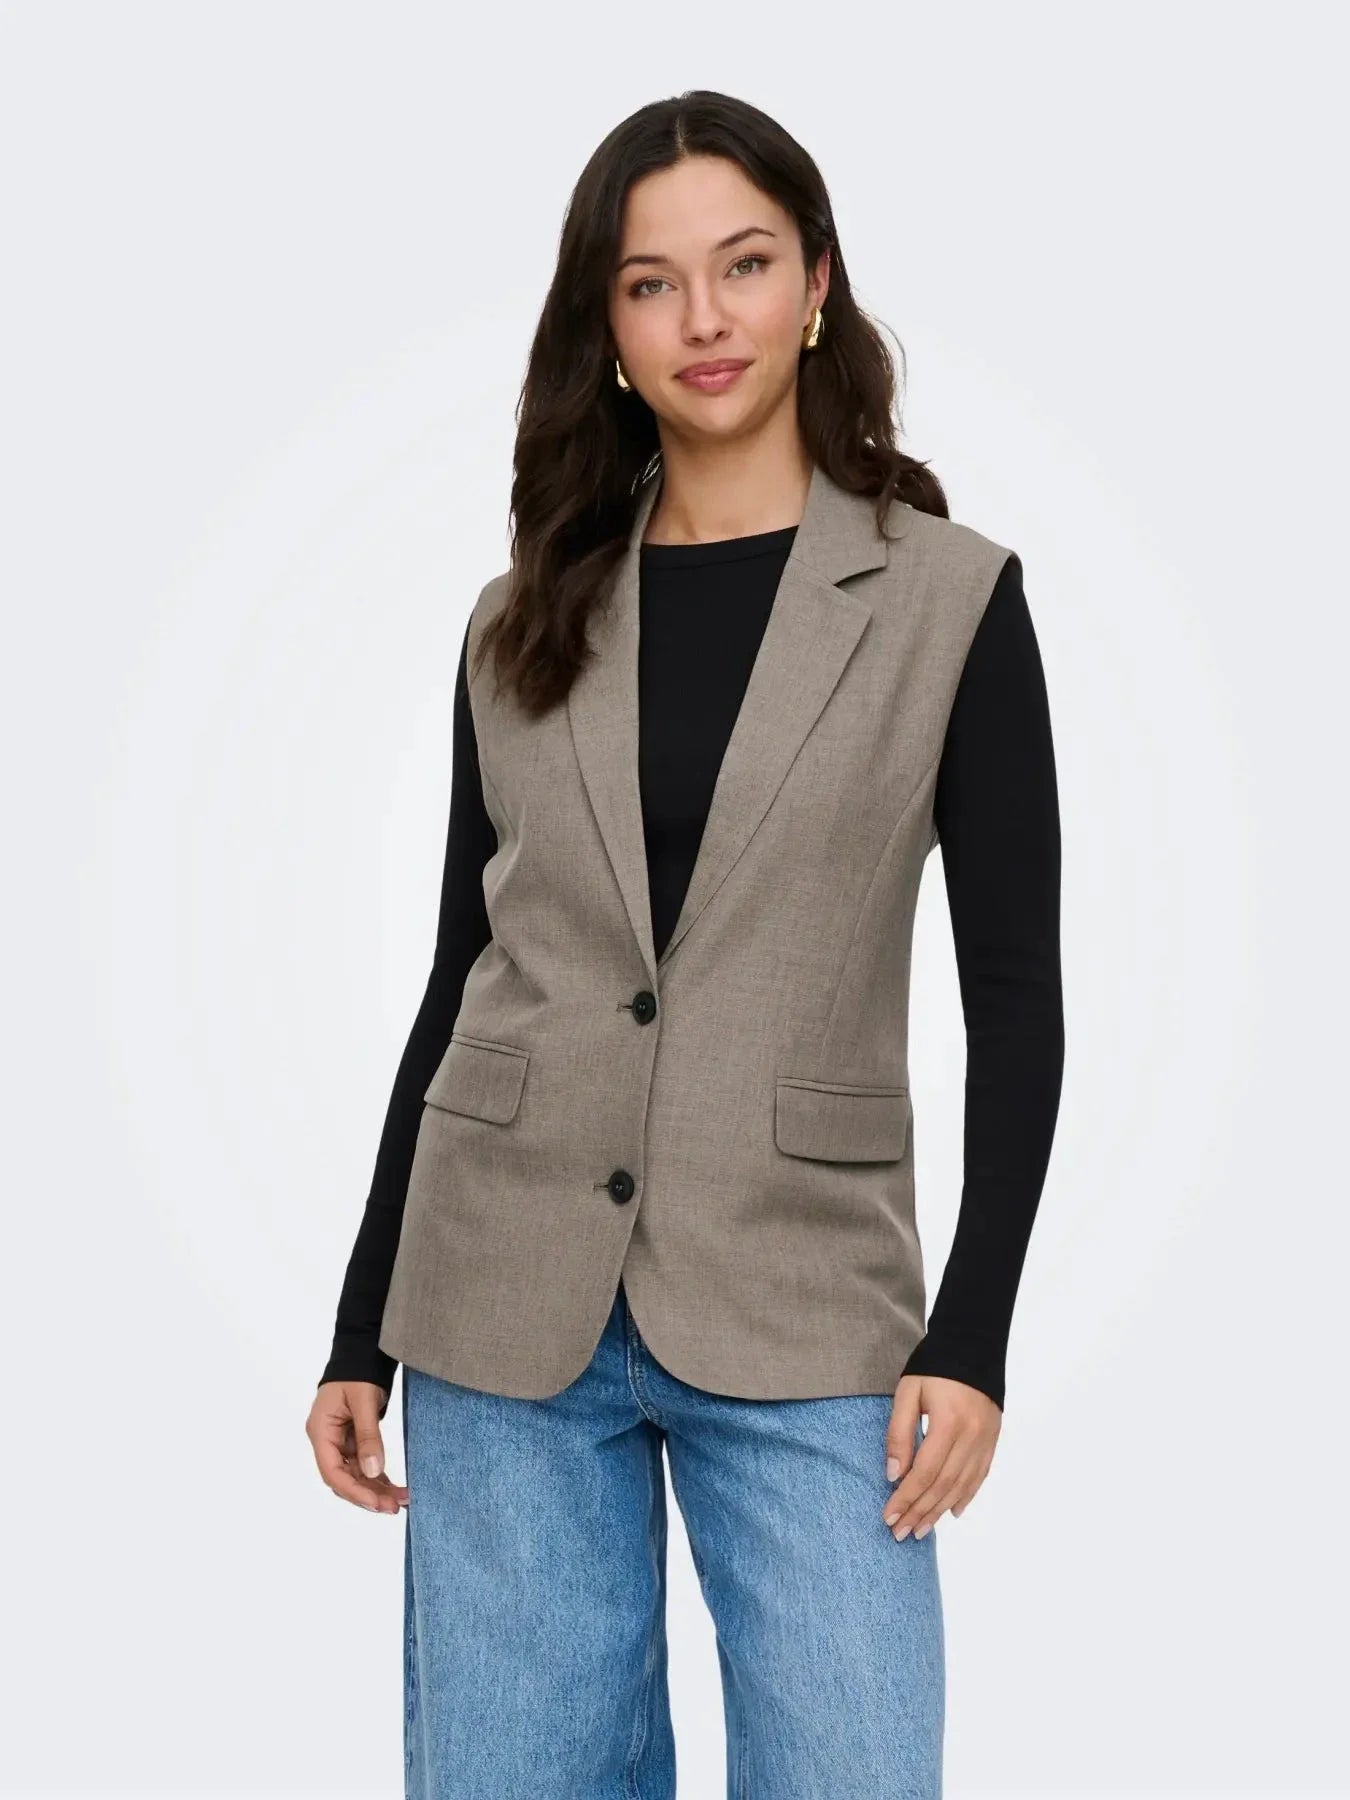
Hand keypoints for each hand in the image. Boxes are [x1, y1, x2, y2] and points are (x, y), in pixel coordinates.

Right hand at [307, 1381, 408, 1513]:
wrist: (361, 1352)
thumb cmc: (358, 1372)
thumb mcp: (364, 1401)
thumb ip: (368, 1436)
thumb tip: (373, 1472)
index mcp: (320, 1431)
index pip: (332, 1472)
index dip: (355, 1491)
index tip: (378, 1503)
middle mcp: (326, 1440)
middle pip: (343, 1479)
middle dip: (368, 1495)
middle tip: (395, 1507)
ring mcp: (339, 1442)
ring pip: (355, 1475)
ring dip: (376, 1489)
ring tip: (402, 1501)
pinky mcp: (352, 1441)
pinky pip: (363, 1466)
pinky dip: (378, 1478)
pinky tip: (395, 1489)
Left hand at [881, 1374, 1000, 1539]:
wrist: (973, 1345)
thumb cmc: (933, 1367)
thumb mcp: (908, 1392)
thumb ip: (899, 1433)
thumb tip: (893, 1475)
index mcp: (948, 1423)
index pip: (924, 1472)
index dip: (905, 1498)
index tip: (888, 1516)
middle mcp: (971, 1437)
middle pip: (943, 1486)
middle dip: (919, 1512)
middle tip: (900, 1533)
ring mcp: (986, 1440)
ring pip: (962, 1486)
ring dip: (940, 1511)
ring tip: (920, 1530)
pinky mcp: (993, 1440)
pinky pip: (979, 1476)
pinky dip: (965, 1496)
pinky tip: (952, 1512)